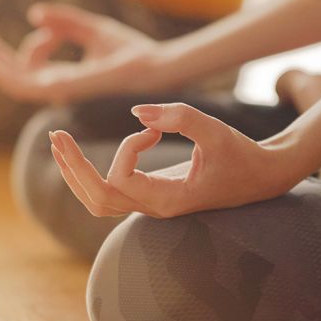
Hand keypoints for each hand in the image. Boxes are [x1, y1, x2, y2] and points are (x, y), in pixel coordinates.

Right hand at [0, 3, 162, 103]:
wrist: (156, 67)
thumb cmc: (133, 52)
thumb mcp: (93, 29)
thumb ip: (64, 22)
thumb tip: (34, 14)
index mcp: (65, 78)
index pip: (30, 66)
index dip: (24, 45)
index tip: (38, 20)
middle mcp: (58, 89)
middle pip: (14, 73)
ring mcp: (57, 92)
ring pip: (12, 81)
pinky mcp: (61, 90)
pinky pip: (23, 84)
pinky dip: (0, 74)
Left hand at [50, 102, 303, 217]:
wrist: (263, 176)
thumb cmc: (241, 154)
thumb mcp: (215, 130)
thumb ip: (178, 117)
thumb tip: (136, 113)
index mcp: (168, 201)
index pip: (123, 179)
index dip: (127, 148)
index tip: (153, 129)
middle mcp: (154, 207)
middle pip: (97, 199)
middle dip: (74, 167)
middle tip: (57, 134)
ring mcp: (150, 203)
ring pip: (97, 200)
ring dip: (75, 172)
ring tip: (58, 142)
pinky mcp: (150, 193)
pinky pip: (108, 191)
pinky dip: (87, 173)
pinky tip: (75, 151)